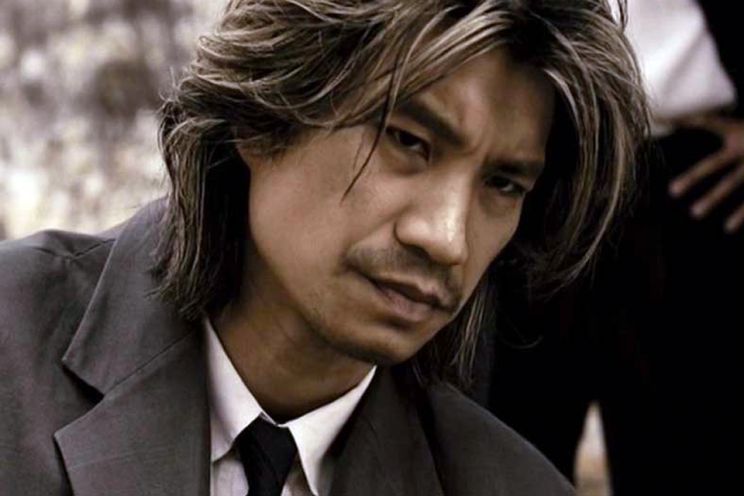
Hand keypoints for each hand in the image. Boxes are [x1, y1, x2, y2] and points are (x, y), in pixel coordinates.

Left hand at [668, 114, 743, 232]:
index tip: (663, 122)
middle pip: (715, 165)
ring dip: (713, 199)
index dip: (686, 121)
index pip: (709, 124)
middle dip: (694, 177)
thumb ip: (718, 123)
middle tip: (672, 190)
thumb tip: (684, 118)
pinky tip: (728, 228)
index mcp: (739, 135)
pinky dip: (742, 215)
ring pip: (731, 185)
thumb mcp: (741, 127)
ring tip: (694, 212)